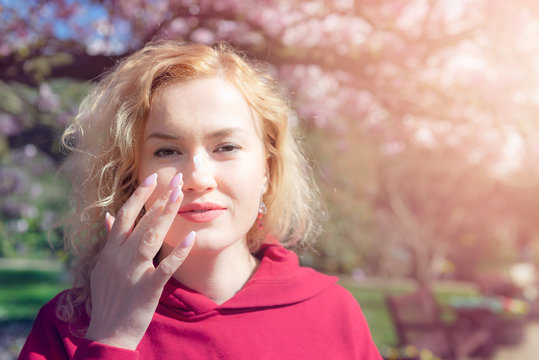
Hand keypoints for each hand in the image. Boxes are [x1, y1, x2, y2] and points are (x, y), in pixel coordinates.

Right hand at [85, 173, 194, 349]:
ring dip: (167, 216)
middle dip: (159, 199)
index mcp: (110, 251)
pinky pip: (165, 268)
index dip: (138, 195)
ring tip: (180, 197)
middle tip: (176, 180)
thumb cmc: (108, 297)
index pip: (124, 216)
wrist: (109, 332)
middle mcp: (120, 258)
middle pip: (141, 222)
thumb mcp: (101, 267)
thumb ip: (108, 240)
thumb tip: (108, 215)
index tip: (153, 178)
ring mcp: (133, 273)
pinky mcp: (147, 289)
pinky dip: (178, 254)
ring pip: (151, 238)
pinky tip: (191, 239)